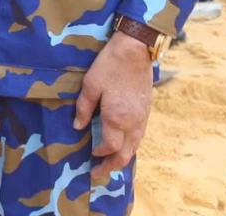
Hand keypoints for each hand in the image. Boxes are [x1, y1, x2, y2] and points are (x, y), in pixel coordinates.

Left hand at [74, 30, 154, 181]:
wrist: (135, 51)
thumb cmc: (110, 66)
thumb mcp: (90, 85)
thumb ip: (84, 109)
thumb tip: (78, 128)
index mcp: (117, 118)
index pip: (109, 146)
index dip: (99, 153)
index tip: (90, 153)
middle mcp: (133, 123)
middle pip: (125, 154)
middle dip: (111, 166)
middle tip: (98, 173)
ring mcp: (142, 118)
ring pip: (135, 147)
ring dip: (122, 158)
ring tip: (109, 163)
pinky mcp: (146, 112)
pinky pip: (139, 137)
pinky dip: (130, 146)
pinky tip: (122, 145)